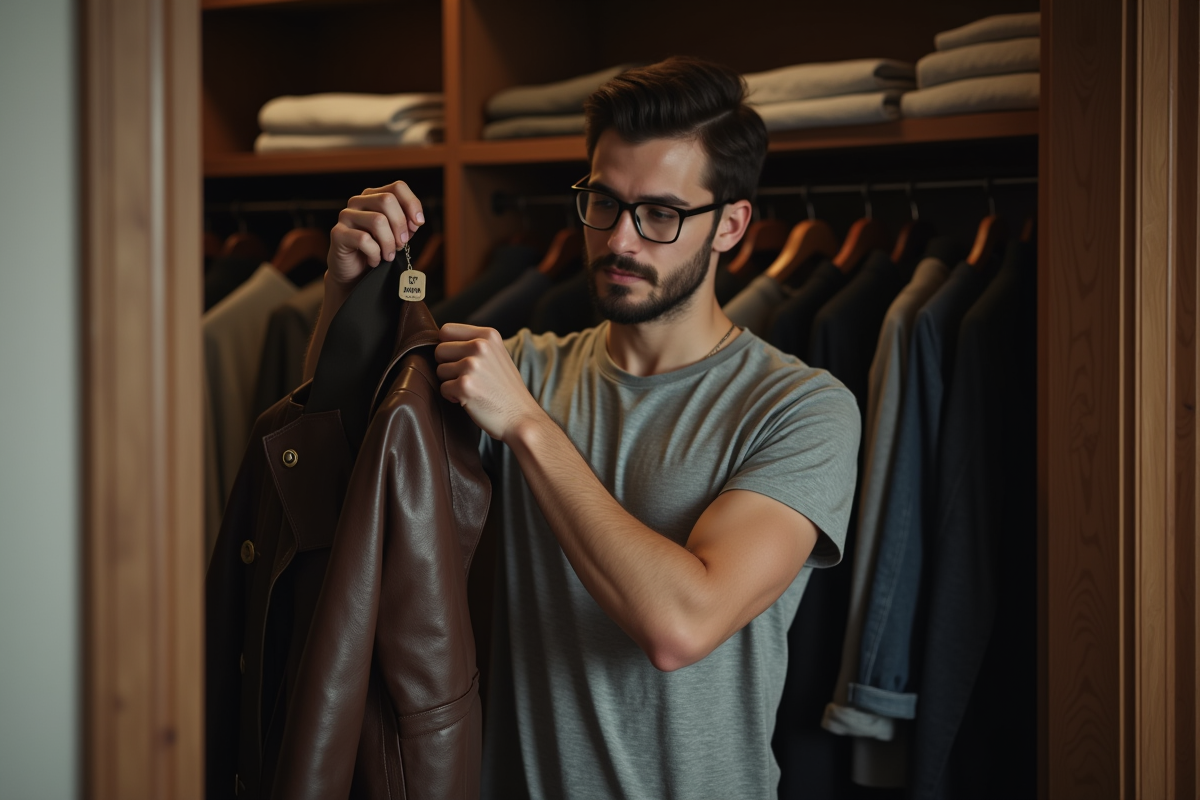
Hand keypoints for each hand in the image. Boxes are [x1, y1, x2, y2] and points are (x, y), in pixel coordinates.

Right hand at [327, 180, 424, 286]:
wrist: (354, 272)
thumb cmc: (376, 250)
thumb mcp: (396, 234)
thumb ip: (406, 223)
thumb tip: (416, 220)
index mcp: (373, 196)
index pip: (397, 187)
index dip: (412, 204)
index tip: (418, 224)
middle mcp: (358, 201)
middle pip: (387, 200)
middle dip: (400, 225)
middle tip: (401, 244)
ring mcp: (346, 215)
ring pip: (378, 220)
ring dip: (389, 243)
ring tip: (388, 255)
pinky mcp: (338, 233)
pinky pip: (364, 239)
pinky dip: (375, 254)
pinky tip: (374, 260)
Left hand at [435, 324, 545, 441]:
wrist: (520, 417)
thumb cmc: (505, 389)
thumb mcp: (497, 355)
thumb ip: (475, 343)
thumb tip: (441, 339)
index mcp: (488, 335)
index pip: (446, 330)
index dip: (447, 347)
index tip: (459, 360)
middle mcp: (480, 346)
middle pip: (439, 350)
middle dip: (447, 366)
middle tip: (467, 377)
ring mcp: (472, 365)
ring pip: (439, 370)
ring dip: (450, 382)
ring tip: (471, 388)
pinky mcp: (465, 386)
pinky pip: (442, 388)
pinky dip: (452, 397)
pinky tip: (469, 399)